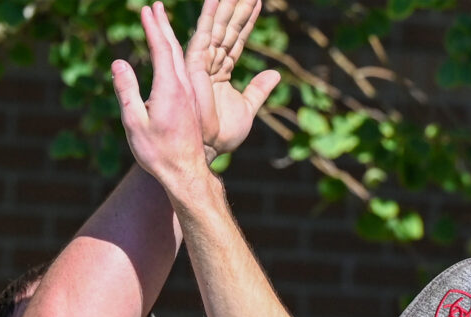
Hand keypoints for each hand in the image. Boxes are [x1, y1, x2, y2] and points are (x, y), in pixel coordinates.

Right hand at [112, 1, 278, 187]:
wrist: (186, 173)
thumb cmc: (158, 153)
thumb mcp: (135, 123)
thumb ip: (126, 91)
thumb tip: (118, 62)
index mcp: (170, 88)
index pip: (161, 48)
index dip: (153, 28)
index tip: (146, 10)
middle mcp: (184, 88)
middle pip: (174, 48)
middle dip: (164, 25)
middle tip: (156, 6)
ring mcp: (190, 96)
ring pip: (181, 60)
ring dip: (172, 39)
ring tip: (163, 25)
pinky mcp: (192, 105)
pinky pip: (185, 73)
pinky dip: (177, 57)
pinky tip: (173, 58)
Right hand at [184, 0, 279, 159]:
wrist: (211, 148)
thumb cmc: (222, 135)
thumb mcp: (248, 109)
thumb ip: (258, 91)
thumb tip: (275, 75)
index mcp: (222, 70)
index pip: (236, 39)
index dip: (247, 20)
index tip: (259, 0)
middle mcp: (211, 62)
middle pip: (227, 27)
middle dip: (237, 5)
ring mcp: (202, 62)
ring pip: (217, 26)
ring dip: (225, 4)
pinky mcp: (195, 66)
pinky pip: (203, 36)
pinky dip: (208, 16)